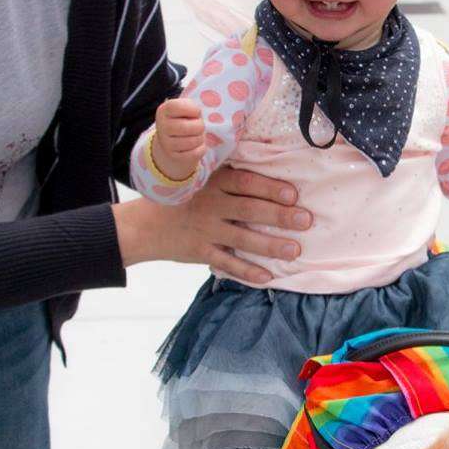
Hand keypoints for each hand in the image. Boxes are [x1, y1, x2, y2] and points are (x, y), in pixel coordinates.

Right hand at [115, 166, 311, 284]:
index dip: (270, 188)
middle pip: (249, 210)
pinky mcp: (200, 252)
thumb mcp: (200, 178)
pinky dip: (246, 271)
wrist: (144, 225)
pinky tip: (267, 276)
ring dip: (270, 245)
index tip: (293, 195)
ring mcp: (205, 230)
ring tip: (294, 250)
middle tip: (305, 221)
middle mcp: (210, 205)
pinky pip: (226, 263)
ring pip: (243, 239)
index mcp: (213, 182)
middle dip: (279, 216)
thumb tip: (270, 172)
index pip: (245, 183)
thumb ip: (229, 176)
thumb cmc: (182, 196)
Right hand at [151, 98, 205, 181]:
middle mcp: (162, 126)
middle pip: (190, 127)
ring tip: (196, 135)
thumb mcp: (186, 106)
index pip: (179, 107)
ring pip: (194, 141)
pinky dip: (201, 148)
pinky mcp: (173, 156)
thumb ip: (192, 106)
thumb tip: (197, 114)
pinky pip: (195, 153)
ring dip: (201, 137)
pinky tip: (196, 145)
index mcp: (164, 110)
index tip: (195, 112)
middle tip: (197, 125)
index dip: (193, 109)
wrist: (173, 137)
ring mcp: (166, 143)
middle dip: (200, 126)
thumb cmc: (184, 118)